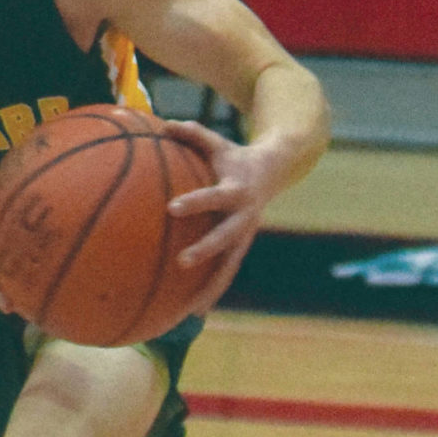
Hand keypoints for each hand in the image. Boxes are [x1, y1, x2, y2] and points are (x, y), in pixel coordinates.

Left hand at [163, 119, 283, 302]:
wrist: (274, 171)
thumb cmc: (234, 156)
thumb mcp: (217, 143)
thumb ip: (192, 133)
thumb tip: (163, 123)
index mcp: (237, 191)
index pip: (214, 197)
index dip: (196, 202)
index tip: (172, 207)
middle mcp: (244, 218)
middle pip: (227, 238)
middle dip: (206, 251)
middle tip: (182, 262)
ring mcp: (245, 236)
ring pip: (230, 266)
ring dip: (212, 288)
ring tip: (191, 312)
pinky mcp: (242, 248)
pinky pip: (227, 273)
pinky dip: (212, 292)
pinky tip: (193, 313)